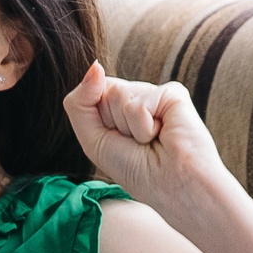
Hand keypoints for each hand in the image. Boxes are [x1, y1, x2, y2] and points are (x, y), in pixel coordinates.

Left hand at [62, 62, 225, 213]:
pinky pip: (137, 102)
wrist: (173, 186)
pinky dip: (143, 126)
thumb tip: (95, 66)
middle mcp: (137, 97)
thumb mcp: (93, 140)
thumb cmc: (138, 171)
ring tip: (151, 140)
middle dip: (112, 124)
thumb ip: (79, 102)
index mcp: (120, 108)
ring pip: (117, 94)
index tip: (120, 143)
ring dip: (129, 128)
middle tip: (138, 144)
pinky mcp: (172, 93)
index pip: (91, 94)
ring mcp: (154, 94)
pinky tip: (163, 134)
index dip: (98, 122)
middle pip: (103, 92)